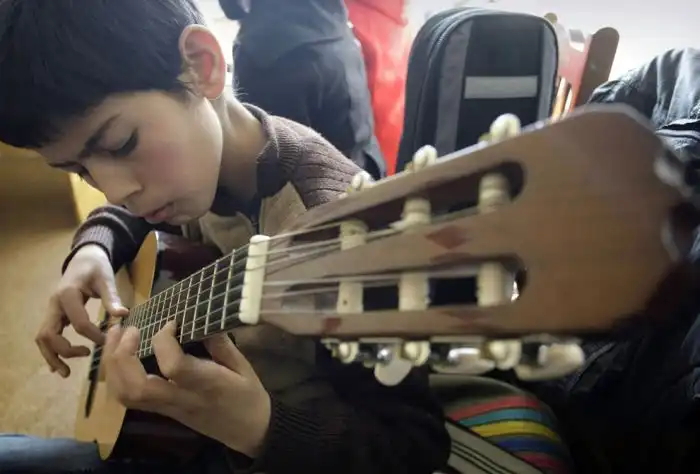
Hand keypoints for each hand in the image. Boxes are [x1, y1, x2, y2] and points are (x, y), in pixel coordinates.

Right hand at [36, 244, 127, 376]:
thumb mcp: (106, 278)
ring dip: (52, 356)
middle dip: (63, 351)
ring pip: (43, 338)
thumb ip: (112, 297)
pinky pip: (47, 336)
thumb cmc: (96, 268)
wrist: (84, 259)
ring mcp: (51, 310)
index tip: (109, 341)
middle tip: (86, 357)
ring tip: (65, 373)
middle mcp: (54, 305)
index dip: (94, 336)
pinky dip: (51, 351)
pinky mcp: (54, 315)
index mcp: (67, 295)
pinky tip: (59, 366)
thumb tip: (123, 314)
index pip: (78, 324)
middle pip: (48, 334)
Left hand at [103, 322, 271, 457]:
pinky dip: (117, 376)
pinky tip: (121, 356)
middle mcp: (181, 399)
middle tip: (129, 329)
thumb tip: (200, 318)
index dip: (164, 340)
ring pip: (127, 395)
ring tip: (116, 338)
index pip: (174, 366)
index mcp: (205, 385)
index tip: (171, 322)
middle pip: (137, 387)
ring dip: (113, 366)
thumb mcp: (243, 365)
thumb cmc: (248, 395)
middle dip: (123, 355)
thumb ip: (220, 343)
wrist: (248, 430)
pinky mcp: (161, 411)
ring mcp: (167, 408)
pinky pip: (130, 398)